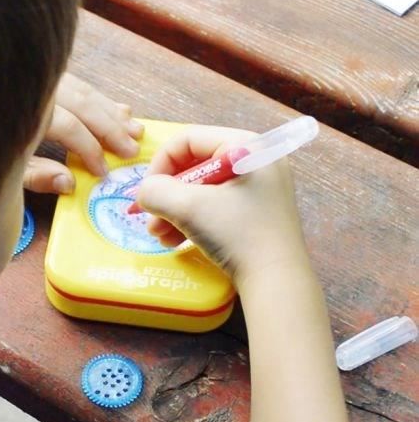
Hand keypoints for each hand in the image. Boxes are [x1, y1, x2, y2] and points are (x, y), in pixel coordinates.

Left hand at [23, 73, 143, 193]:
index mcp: (29, 109)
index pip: (71, 128)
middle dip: (111, 128)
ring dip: (112, 112)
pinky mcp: (44, 74)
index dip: (91, 150)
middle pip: (85, 104)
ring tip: (135, 130)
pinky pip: (79, 83)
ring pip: (86, 90)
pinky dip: (101, 98)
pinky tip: (119, 108)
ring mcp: (42, 76)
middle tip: (133, 149)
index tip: (104, 172)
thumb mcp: (3, 167)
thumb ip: (35, 176)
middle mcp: (39, 85)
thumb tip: (70, 183)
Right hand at [134, 124, 308, 288]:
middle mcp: (254, 159)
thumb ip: (156, 192)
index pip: (187, 140)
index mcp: (245, 145)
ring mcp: (258, 186)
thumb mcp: (189, 208)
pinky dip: (192, 220)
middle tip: (150, 220)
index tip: (146, 194)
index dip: (160, 164)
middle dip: (166, 196)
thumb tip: (144, 193)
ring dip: (174, 212)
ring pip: (201, 189)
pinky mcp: (256, 210)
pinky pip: (215, 205)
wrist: (277, 281)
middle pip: (193, 166)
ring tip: (160, 237)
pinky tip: (176, 241)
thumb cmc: (237, 234)